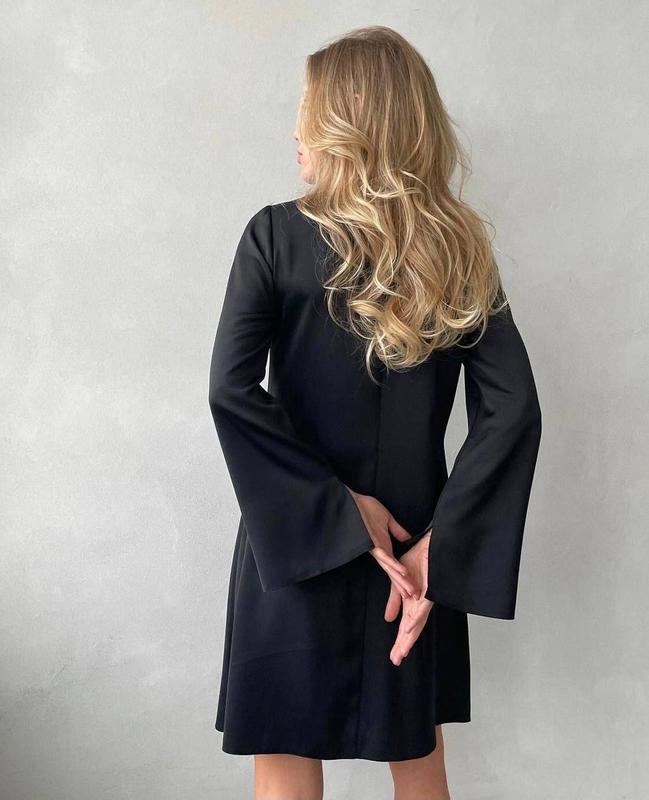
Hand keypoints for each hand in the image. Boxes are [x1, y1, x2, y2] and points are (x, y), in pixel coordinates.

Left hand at [345, 487, 417, 598]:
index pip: (395, 566)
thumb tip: (409, 539)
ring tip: (410, 590)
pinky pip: (384, 556)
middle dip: (403, 585)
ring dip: (400, 579)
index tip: (413, 589)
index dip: (403, 578)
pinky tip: (402, 571)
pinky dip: (394, 564)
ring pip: (389, 567)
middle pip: (393, 572)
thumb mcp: (387, 519)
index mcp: (384, 547)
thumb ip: (398, 530)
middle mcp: (379, 551)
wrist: (349, 502)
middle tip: (415, 597)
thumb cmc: (365, 509)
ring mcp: (375, 548)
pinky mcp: (372, 543)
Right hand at [385, 531, 433, 665]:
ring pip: (418, 621)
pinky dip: (416, 616)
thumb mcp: (399, 582)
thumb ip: (394, 601)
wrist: (433, 544)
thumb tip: (389, 619)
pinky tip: (409, 626)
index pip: (406, 627)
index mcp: (413, 602)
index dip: (400, 642)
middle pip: (412, 629)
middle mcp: (421, 603)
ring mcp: (427, 597)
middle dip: (403, 644)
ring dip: (410, 635)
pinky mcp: (431, 588)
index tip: (394, 658)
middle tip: (396, 660)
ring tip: (403, 649)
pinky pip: (423, 605)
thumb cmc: (419, 559)